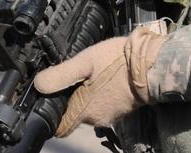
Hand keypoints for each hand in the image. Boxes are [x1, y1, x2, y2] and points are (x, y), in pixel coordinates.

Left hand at [34, 26, 166, 136]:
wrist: (152, 65)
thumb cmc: (117, 62)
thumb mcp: (85, 62)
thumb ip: (60, 75)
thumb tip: (39, 84)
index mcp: (83, 111)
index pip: (61, 127)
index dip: (53, 114)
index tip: (53, 98)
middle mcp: (96, 119)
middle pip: (76, 114)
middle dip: (73, 98)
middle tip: (76, 76)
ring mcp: (111, 115)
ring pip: (91, 108)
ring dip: (88, 94)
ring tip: (92, 73)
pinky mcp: (123, 109)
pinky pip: (105, 104)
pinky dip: (102, 93)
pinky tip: (106, 76)